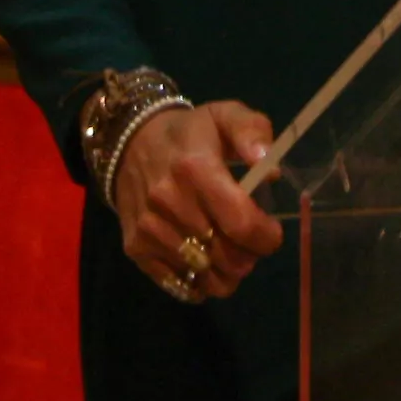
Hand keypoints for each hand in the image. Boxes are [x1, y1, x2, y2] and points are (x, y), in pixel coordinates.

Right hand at [110, 101, 282, 302]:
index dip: (266, 237)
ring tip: (229, 251)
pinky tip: (207, 263)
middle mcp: (168, 202)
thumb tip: (271, 171)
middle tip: (250, 242)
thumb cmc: (189, 133)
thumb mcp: (225, 115)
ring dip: (227, 272)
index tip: (271, 232)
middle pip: (227, 257)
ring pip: (206, 277)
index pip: (241, 223)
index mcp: (196, 168)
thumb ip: (253, 132)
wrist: (129, 142)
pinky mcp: (135, 248)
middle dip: (250, 256)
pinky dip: (201, 283)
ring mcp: (149, 229)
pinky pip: (180, 285)